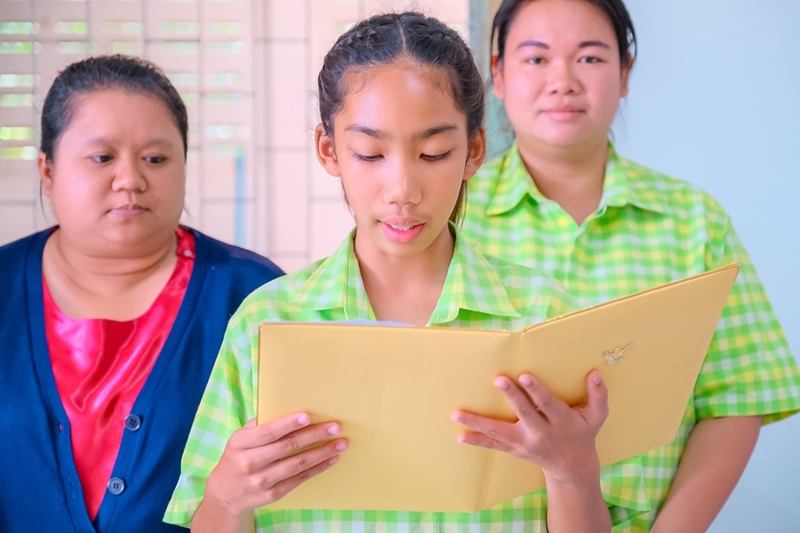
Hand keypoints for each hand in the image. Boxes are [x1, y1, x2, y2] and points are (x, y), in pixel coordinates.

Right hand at [204, 413, 347, 516]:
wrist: (226, 492)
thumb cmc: (239, 455)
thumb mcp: (242, 437)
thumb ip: (261, 424)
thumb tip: (291, 407)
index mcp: (241, 443)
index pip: (268, 431)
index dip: (289, 424)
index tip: (308, 416)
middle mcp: (250, 462)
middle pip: (287, 446)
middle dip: (314, 435)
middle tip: (335, 427)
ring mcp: (261, 480)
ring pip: (298, 464)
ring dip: (322, 453)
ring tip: (341, 443)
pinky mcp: (273, 494)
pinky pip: (300, 479)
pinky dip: (318, 468)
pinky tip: (331, 459)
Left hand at [452, 371, 607, 482]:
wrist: (573, 466)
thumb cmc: (583, 433)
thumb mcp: (597, 416)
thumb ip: (598, 395)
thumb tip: (595, 374)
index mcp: (560, 420)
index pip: (547, 403)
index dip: (536, 390)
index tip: (524, 376)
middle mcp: (541, 431)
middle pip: (524, 413)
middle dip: (512, 396)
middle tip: (498, 379)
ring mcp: (525, 442)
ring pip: (500, 432)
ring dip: (478, 423)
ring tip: (458, 414)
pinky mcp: (514, 449)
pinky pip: (493, 445)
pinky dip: (477, 441)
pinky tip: (460, 436)